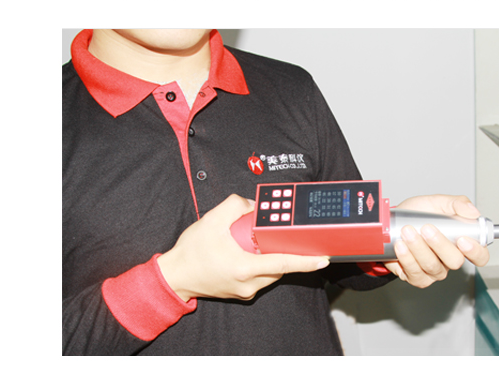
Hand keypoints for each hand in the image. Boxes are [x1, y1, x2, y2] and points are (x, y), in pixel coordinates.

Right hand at [157, 194, 329, 301]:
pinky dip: (260, 263)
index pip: (283, 264)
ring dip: (270, 257)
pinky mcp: (242, 293)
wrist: (174, 277)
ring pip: (271, 272)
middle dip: (283, 250)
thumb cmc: (191, 252)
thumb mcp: (211, 220)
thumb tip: (253, 205)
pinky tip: (248, 251)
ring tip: (255, 241)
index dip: (306, 261)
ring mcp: (246, 291)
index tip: (323, 258)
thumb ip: (235, 205)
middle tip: (281, 235)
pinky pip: (260, 276)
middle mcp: (249, 283)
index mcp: (244, 268)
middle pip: (279, 267)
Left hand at [384, 195, 489, 287]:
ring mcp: (434, 270)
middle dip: (439, 244)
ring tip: (407, 231)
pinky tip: (400, 246)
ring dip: (418, 248)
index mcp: (461, 243)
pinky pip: (415, 273)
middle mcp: (449, 260)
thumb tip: (473, 211)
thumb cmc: (418, 214)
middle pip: (455, 261)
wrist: (393, 222)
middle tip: (426, 228)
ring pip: (432, 266)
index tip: (462, 239)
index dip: (475, 251)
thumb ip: (457, 203)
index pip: (480, 255)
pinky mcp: (416, 277)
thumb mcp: (438, 202)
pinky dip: (406, 258)